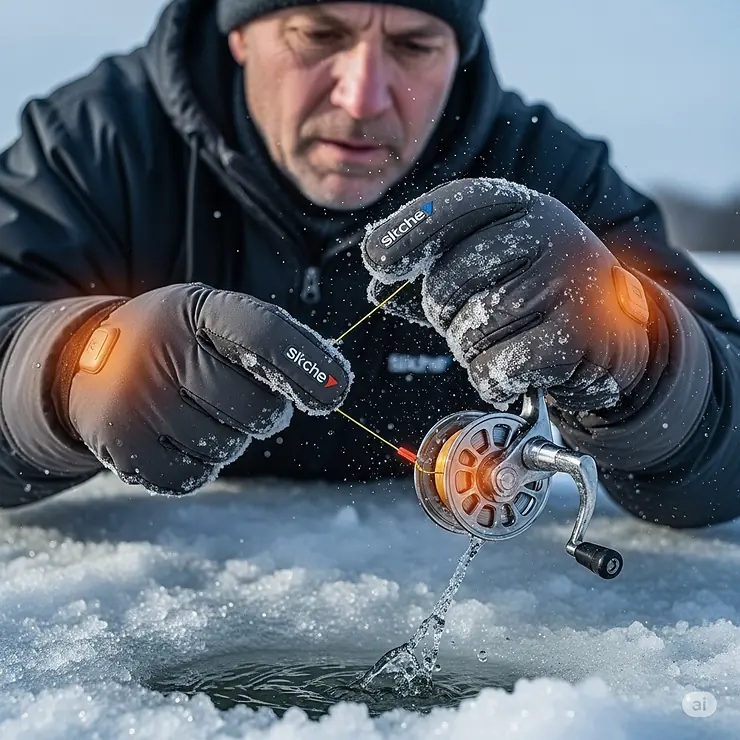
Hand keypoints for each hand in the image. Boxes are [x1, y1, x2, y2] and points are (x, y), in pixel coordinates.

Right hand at [56, 284, 350, 493]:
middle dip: (268, 413)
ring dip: (229, 438)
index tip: (336, 393)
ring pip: (228, 446)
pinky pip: (193, 476)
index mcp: (195, 310)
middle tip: (249, 402)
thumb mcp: (209, 319)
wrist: (83, 364)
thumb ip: (268, 342)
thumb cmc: (174, 343)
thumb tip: (332, 387)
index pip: (264, 334)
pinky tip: (177, 436)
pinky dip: (199, 464)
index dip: (308, 366)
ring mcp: (137, 400)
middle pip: (257, 406)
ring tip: (196, 410)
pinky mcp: (122, 446)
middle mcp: (162, 350)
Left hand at [361, 178, 650, 410]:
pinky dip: (491, 378)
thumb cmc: (535, 297)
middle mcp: (550, 234)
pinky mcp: (578, 336)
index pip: (453, 206)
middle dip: (442, 314)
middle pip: (447, 281)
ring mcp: (568, 283)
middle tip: (468, 321)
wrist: (617, 335)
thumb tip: (375, 290)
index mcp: (523, 207)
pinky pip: (496, 367)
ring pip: (470, 330)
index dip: (407, 233)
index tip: (377, 264)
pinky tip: (513, 371)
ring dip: (469, 350)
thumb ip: (433, 272)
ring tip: (500, 343)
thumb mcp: (489, 269)